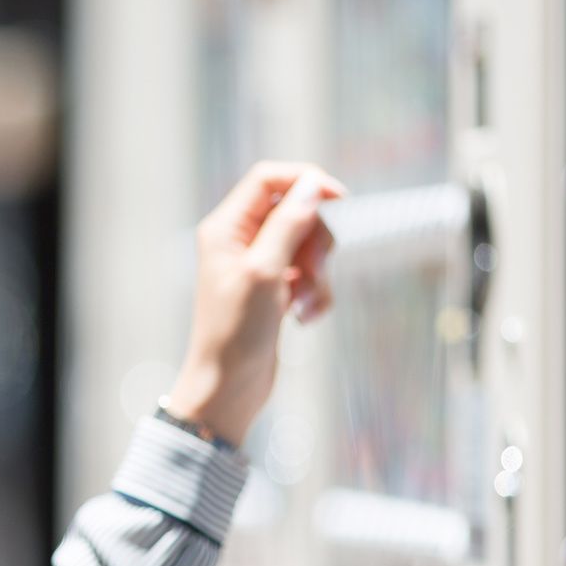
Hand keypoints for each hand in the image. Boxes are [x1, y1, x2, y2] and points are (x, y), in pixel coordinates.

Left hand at [164, 160, 343, 444]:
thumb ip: (288, 225)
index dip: (305, 181)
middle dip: (316, 241)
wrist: (229, 387)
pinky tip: (305, 318)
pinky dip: (316, 294)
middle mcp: (240, 240)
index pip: (269, 178)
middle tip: (310, 271)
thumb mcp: (264, 272)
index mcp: (226, 227)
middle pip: (297, 210)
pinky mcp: (276, 289)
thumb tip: (312, 185)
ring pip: (310, 244)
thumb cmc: (236, 332)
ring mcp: (260, 265)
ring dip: (318, 273)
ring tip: (302, 304)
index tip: (339, 199)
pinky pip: (311, 274)